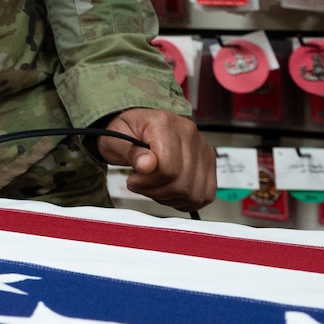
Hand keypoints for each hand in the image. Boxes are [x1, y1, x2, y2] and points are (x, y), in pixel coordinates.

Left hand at [95, 108, 214, 212]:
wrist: (135, 127)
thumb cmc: (125, 132)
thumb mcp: (114, 139)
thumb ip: (131, 153)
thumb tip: (147, 165)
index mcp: (165, 123)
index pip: (168, 168)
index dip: (147, 182)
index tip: (133, 179)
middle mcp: (189, 134)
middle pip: (182, 183)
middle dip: (155, 191)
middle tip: (140, 183)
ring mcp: (202, 149)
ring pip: (194, 193)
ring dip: (169, 197)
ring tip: (153, 185)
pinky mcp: (208, 163)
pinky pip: (204, 195)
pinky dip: (184, 200)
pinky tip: (168, 190)